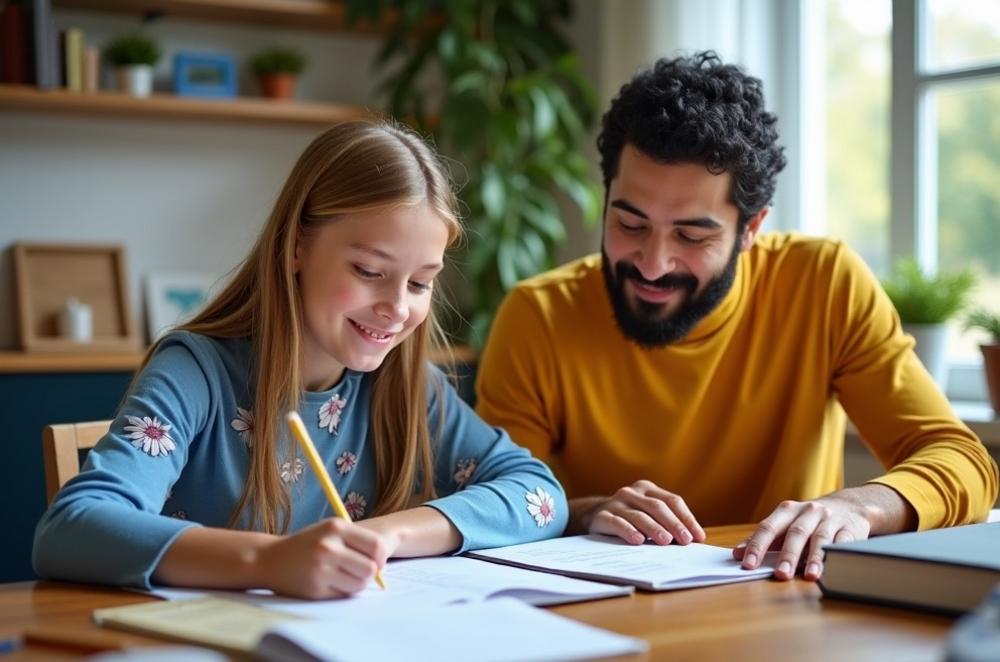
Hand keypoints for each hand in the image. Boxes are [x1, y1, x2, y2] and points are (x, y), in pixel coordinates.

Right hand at [255, 518, 399, 598]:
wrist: (270, 559)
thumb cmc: (307, 544)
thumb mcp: (329, 530)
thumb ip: (357, 541)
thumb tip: (382, 563)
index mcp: (336, 527)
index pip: (375, 545)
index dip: (381, 558)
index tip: (376, 562)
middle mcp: (328, 547)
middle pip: (370, 569)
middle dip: (369, 574)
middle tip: (359, 572)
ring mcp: (321, 569)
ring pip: (359, 585)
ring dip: (356, 584)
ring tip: (344, 577)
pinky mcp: (315, 589)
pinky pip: (343, 595)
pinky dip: (341, 592)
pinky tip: (329, 583)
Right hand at [581, 480, 705, 545]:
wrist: (592, 516)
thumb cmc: (629, 518)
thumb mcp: (648, 514)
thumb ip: (668, 522)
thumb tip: (695, 538)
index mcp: (647, 489)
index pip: (672, 500)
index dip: (686, 518)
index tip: (697, 537)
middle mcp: (632, 493)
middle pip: (657, 507)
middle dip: (674, 524)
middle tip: (685, 540)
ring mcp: (616, 503)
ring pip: (639, 515)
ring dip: (654, 528)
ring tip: (666, 541)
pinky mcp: (602, 516)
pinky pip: (617, 523)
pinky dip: (628, 531)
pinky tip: (638, 540)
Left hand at [733, 498, 869, 581]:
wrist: (849, 506)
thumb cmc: (809, 520)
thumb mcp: (785, 523)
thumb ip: (763, 538)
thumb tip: (737, 554)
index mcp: (787, 510)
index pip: (768, 527)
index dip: (757, 545)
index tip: (747, 563)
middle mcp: (808, 511)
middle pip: (795, 533)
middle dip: (787, 555)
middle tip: (780, 574)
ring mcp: (830, 519)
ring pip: (820, 539)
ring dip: (814, 558)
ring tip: (809, 576)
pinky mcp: (850, 529)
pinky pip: (843, 542)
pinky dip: (837, 554)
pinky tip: (833, 567)